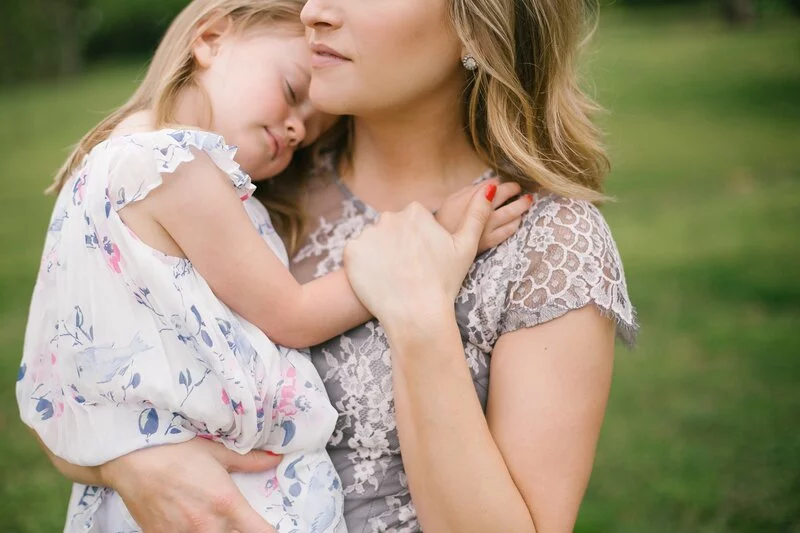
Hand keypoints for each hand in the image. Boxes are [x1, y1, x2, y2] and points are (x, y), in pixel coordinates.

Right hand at [103, 438, 280, 532]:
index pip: (261, 532)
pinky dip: (189, 532)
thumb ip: (249, 461)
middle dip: (239, 530)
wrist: (131, 459)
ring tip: (206, 515)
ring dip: (215, 530)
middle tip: (235, 518)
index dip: (270, 532)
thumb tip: (275, 459)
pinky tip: (186, 520)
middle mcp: (208, 526)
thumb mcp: (217, 451)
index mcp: (227, 503)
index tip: (269, 528)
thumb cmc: (176, 450)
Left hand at [344, 184, 494, 324]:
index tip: (424, 260)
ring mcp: (368, 233)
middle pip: (391, 229)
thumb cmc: (445, 281)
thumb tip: (490, 187)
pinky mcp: (351, 252)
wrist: (417, 314)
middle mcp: (389, 216)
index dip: (418, 242)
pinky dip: (363, 266)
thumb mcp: (466, 246)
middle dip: (398, 245)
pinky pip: (357, 254)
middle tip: (409, 271)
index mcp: (415, 211)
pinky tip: (378, 280)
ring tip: (394, 277)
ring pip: (373, 242)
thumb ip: (477, 214)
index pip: (412, 221)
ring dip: (380, 255)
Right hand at [435, 180, 531, 253]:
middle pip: (503, 195)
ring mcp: (487, 227)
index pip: (492, 185)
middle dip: (513, 189)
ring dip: (521, 205)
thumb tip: (493, 182)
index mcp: (470, 198)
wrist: (439, 246)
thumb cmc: (445, 220)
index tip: (502, 182)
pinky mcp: (490, 241)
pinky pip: (509, 230)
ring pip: (511, 213)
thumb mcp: (453, 199)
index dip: (501, 182)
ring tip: (526, 201)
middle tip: (518, 188)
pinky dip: (516, 222)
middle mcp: (481, 211)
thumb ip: (473, 190)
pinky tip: (518, 219)